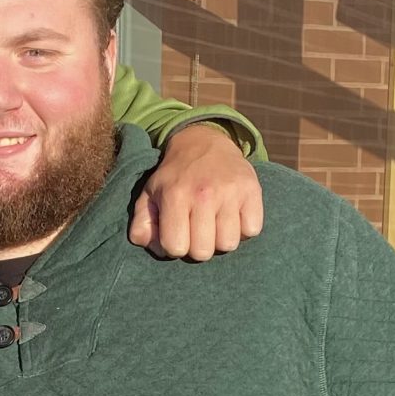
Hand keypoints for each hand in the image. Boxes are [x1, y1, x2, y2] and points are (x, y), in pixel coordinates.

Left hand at [129, 123, 261, 260]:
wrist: (204, 143)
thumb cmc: (175, 177)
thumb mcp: (149, 195)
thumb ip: (142, 224)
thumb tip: (149, 245)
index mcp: (175, 196)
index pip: (176, 248)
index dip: (175, 246)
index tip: (177, 233)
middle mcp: (203, 194)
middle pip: (204, 252)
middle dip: (199, 246)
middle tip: (197, 229)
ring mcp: (231, 192)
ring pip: (229, 244)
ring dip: (221, 239)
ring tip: (215, 223)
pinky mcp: (252, 190)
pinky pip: (252, 230)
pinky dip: (244, 229)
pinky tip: (233, 216)